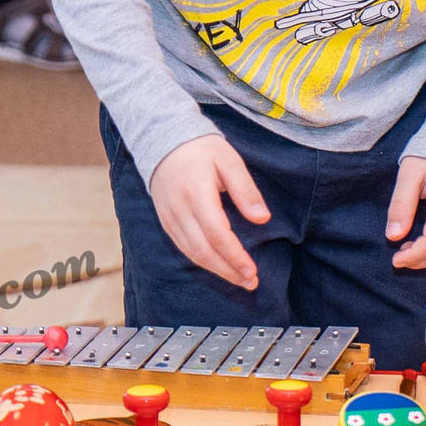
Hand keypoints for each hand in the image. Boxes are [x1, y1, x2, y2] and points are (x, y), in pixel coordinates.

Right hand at [148, 133, 268, 288]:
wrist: (163, 142)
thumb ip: (245, 190)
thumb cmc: (202, 149)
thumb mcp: (229, 160)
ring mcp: (169, 218)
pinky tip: (220, 267)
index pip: (216, 234)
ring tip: (240, 280)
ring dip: (217, 271)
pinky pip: (184, 249)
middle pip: (203, 251)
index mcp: (196, 193)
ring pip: (192, 254)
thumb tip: (262, 219)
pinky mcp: (166, 223)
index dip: (235, 256)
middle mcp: (179, 210)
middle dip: (229, 271)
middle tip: (251, 282)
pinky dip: (203, 262)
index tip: (253, 271)